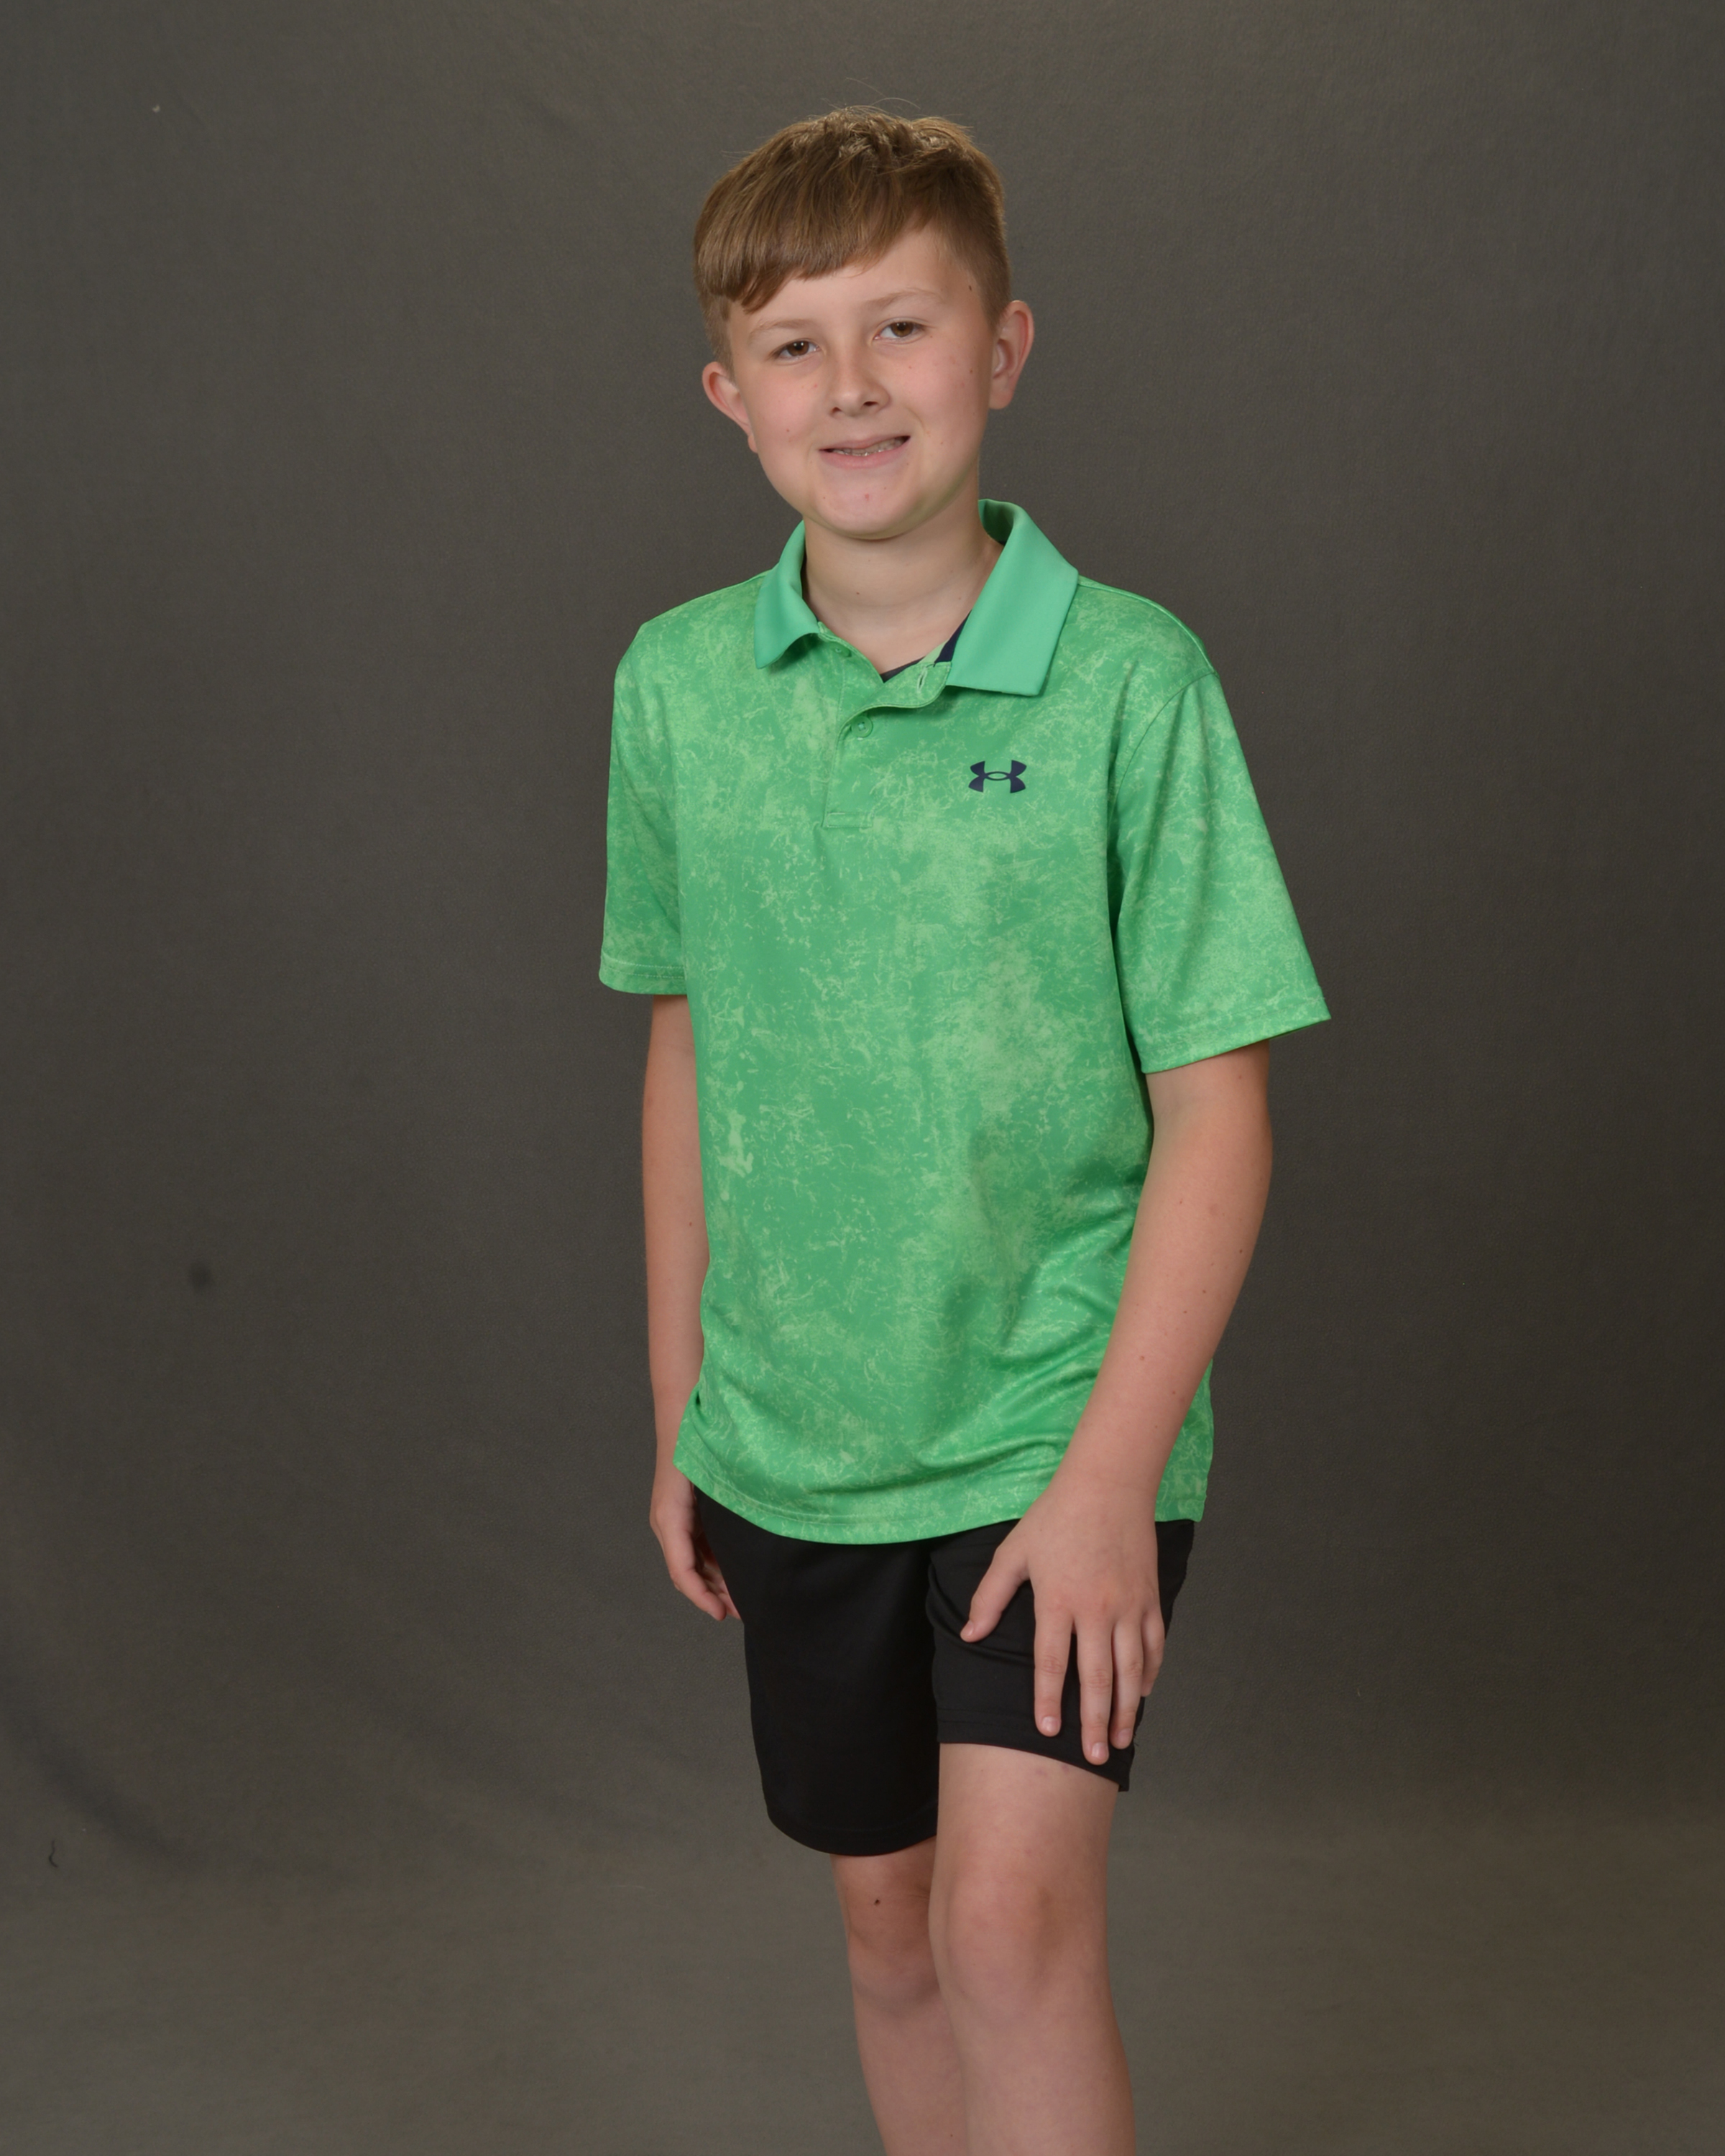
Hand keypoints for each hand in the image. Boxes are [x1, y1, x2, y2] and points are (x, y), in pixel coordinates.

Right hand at [649, 1460, 738, 1620]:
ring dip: (717, 1583)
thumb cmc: (697, 1445)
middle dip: (714, 1596)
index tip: (721, 1614)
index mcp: (670, 1519)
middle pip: (689, 1574)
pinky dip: (717, 1565)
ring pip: (695, 1563)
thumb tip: (739, 1557)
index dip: (701, 1597)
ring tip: (744, 1599)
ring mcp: (676, 1520)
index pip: (683, 1572)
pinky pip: (699, 1548)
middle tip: (744, 1612)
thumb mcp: (710, 1486)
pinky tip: (739, 1572)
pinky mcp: (686, 1515)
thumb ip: (719, 1520)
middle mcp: (668, 1524)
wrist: (685, 1415)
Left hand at [961, 1471, 1163, 1763]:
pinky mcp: (1149, 1598)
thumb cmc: (1054, 1517)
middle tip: (1094, 1757)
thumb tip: (969, 1635)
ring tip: (1121, 1740)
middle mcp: (1096, 1609)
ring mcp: (1127, 1605)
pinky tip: (1142, 1695)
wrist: (1108, 1485)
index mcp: (1057, 1600)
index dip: (1049, 1700)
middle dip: (1095, 1722)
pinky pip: (1153, 1645)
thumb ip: (990, 1596)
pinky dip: (1149, 1673)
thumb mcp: (1014, 1552)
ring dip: (1127, 1708)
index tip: (1047, 1732)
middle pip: (1096, 1677)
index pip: (1052, 1663)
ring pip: (1130, 1669)